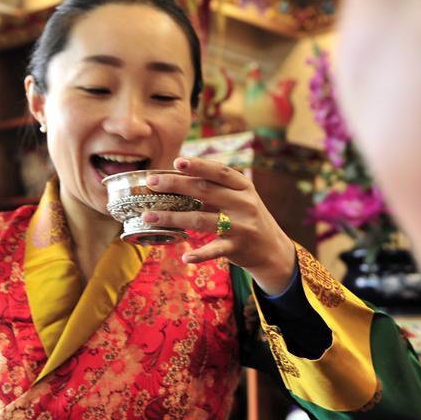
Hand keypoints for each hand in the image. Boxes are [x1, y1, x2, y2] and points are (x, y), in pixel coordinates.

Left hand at [144, 157, 296, 293]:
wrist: (272, 249)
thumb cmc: (247, 217)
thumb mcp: (240, 197)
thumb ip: (216, 187)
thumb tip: (176, 176)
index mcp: (244, 187)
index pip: (219, 172)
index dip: (198, 165)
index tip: (176, 161)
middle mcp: (244, 204)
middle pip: (205, 191)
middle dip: (176, 185)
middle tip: (151, 184)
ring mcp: (241, 226)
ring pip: (201, 220)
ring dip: (172, 217)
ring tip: (148, 216)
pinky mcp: (237, 248)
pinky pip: (214, 250)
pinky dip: (199, 254)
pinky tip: (185, 257)